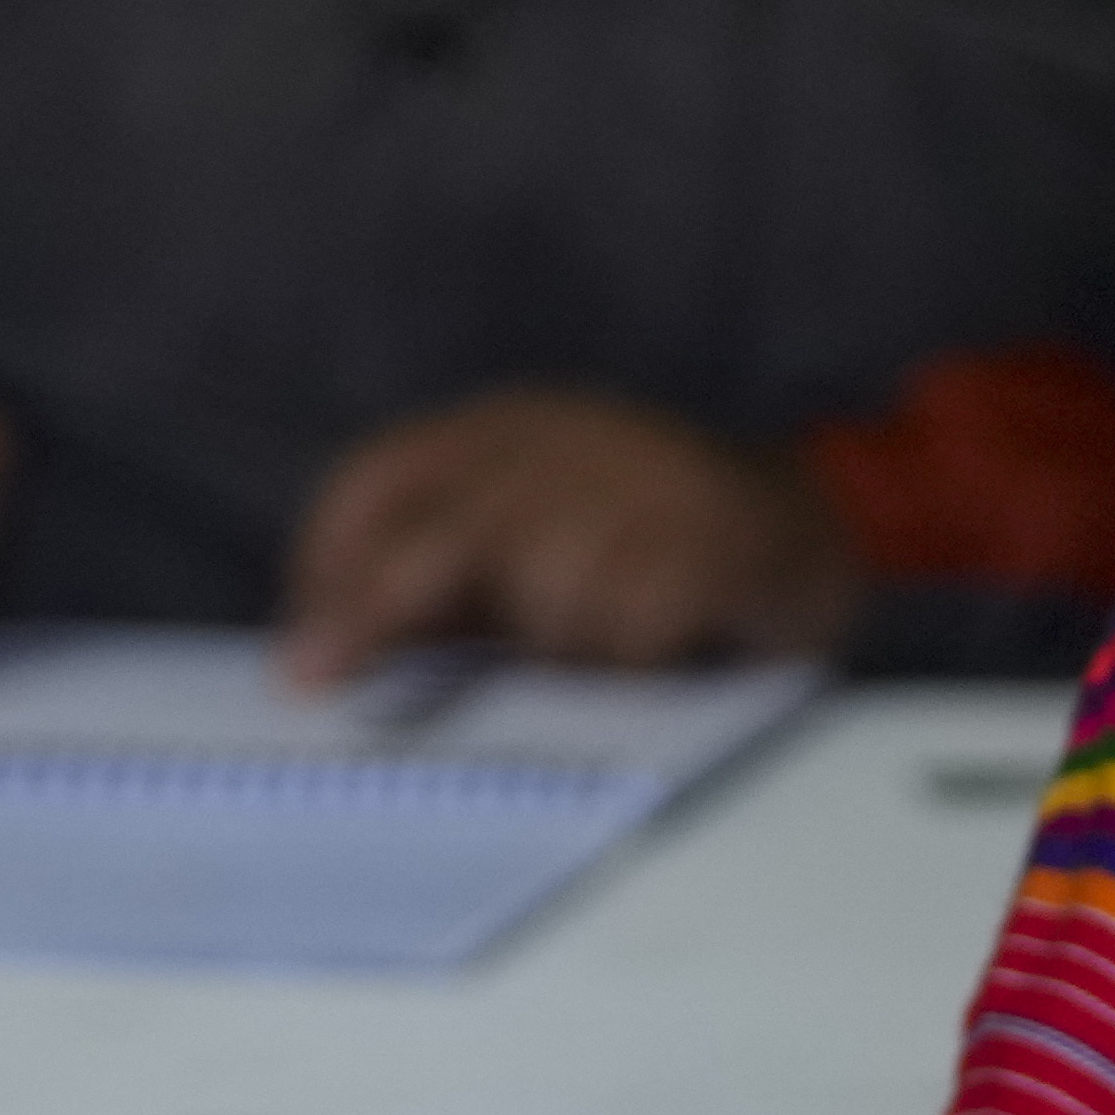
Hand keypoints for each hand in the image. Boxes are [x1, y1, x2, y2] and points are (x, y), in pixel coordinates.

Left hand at [274, 389, 859, 680]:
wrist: (814, 527)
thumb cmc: (650, 552)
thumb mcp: (533, 551)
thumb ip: (444, 592)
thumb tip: (324, 658)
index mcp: (508, 430)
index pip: (380, 481)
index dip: (324, 566)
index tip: (299, 655)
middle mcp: (565, 438)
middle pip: (442, 530)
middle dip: (375, 613)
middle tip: (325, 684)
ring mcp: (642, 481)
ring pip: (545, 588)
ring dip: (552, 652)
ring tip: (591, 663)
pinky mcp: (712, 537)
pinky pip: (633, 627)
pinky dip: (627, 664)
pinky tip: (649, 665)